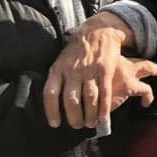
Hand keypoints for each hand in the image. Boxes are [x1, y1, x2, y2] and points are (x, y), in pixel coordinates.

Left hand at [43, 12, 156, 127]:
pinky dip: (104, 106)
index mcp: (58, 69)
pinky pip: (105, 91)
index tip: (55, 123)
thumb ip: (58, 77)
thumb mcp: (61, 60)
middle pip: (70, 99)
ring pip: (88, 98)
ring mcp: (89, 70)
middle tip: (77, 125)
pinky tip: (103, 117)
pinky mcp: (105, 69)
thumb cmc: (77, 49)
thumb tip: (54, 99)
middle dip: (74, 116)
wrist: (97, 31)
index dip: (52, 111)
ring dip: (89, 114)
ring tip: (90, 123)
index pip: (51, 94)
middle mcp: (72, 71)